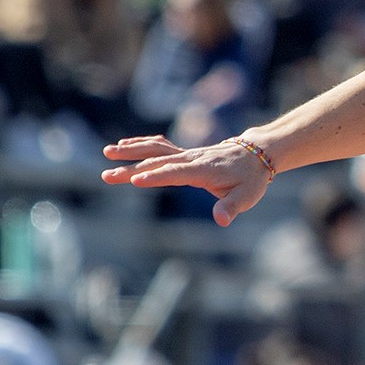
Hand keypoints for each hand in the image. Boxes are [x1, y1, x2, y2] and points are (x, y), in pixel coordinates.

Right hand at [101, 135, 271, 226]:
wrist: (257, 154)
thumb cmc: (250, 179)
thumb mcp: (247, 197)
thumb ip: (231, 208)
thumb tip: (221, 221)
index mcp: (203, 170)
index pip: (176, 173)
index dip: (157, 176)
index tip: (136, 180)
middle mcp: (192, 159)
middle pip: (158, 162)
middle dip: (131, 169)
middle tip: (107, 176)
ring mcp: (187, 154)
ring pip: (156, 150)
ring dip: (132, 151)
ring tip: (108, 152)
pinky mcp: (185, 153)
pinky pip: (160, 146)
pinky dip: (142, 144)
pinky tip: (123, 145)